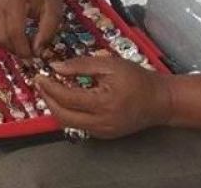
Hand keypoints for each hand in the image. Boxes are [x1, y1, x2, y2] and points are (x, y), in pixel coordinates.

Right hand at [0, 0, 62, 57]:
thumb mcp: (54, 9)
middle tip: (29, 49)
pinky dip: (0, 39)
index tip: (34, 55)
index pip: (14, 30)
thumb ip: (47, 31)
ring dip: (6, 45)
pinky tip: (13, 36)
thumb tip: (37, 51)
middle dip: (14, 49)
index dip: (23, 48)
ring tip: (22, 42)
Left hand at [34, 56, 172, 138]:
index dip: (49, 87)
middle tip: (40, 84)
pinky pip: (80, 126)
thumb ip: (81, 65)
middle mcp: (101, 123)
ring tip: (51, 90)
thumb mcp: (109, 64)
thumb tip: (56, 67)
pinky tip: (67, 100)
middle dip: (48, 100)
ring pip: (69, 124)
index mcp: (102, 103)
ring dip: (57, 108)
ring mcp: (103, 132)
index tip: (39, 76)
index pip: (67, 98)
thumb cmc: (137, 79)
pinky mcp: (105, 135)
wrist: (161, 101)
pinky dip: (69, 114)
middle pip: (63, 116)